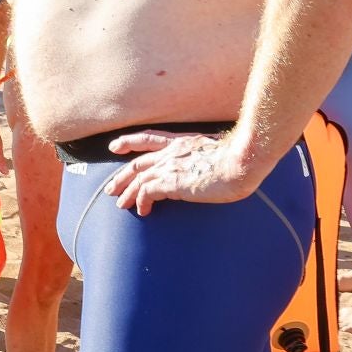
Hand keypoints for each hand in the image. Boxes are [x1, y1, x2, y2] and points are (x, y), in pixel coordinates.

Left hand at [100, 130, 259, 214]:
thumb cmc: (240, 160)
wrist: (241, 162)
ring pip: (138, 179)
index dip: (129, 142)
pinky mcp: (170, 182)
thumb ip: (208, 157)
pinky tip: (142, 212)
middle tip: (111, 188)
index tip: (115, 146)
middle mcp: (172, 152)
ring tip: (120, 204)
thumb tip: (213, 166)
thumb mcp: (219, 153)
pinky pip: (146, 193)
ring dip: (127, 192)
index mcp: (182, 142)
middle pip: (137, 163)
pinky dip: (141, 202)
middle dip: (121, 175)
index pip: (149, 139)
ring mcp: (169, 166)